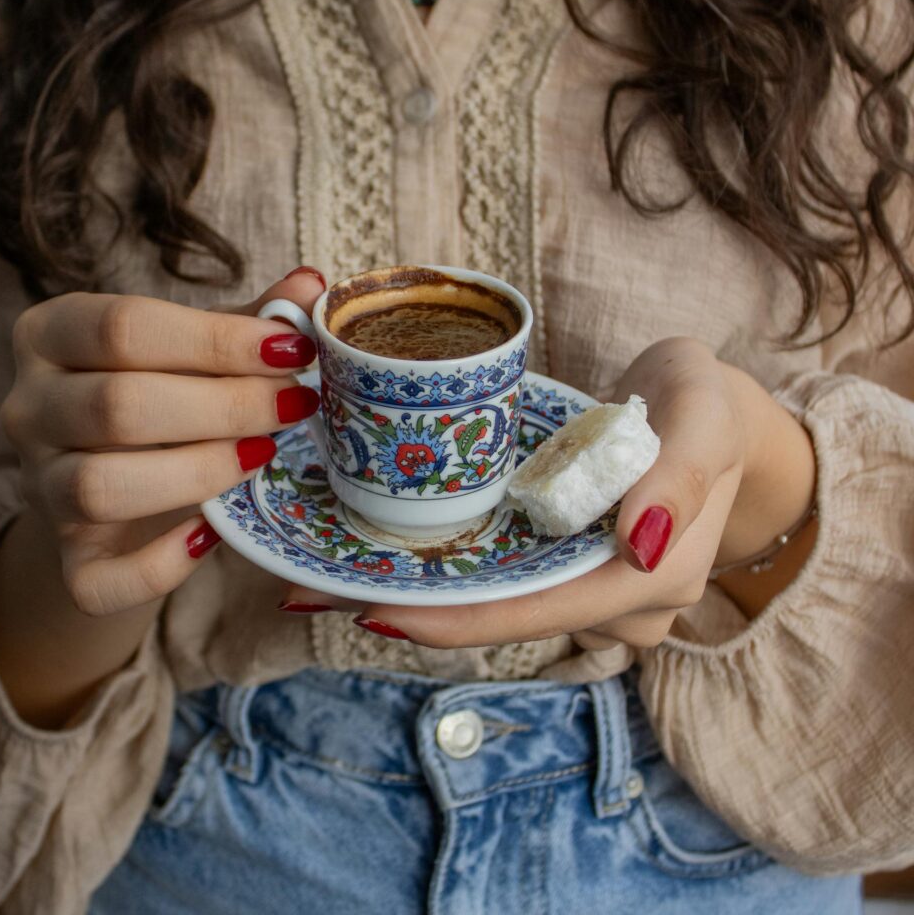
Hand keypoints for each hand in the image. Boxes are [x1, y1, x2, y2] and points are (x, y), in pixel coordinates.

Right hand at [0, 267, 325, 615]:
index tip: (292, 352)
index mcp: (51, 335)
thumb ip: (248, 321)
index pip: (123, 326)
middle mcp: (28, 409)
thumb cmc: (162, 399)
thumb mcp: (195, 350)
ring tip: (262, 454)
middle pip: (117, 405)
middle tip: (295, 405)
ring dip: (200, 472)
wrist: (120, 494)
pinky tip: (211, 533)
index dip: (217, 341)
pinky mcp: (67, 562)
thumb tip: (310, 286)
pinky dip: (163, 565)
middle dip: (226, 406)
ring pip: (100, 487)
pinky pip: (100, 581)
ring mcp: (38, 489)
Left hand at [283, 337, 815, 649]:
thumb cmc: (708, 404)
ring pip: (492, 601)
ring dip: (415, 590)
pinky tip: (384, 553)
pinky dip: (443, 568)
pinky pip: (499, 576)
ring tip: (328, 569)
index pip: (536, 611)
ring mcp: (587, 589)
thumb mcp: (705, 416)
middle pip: (499, 617)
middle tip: (314, 588)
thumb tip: (639, 546)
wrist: (710, 410)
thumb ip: (681, 478)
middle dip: (409, 609)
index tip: (369, 607)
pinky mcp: (565, 563)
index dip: (452, 619)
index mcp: (648, 577)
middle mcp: (613, 602)